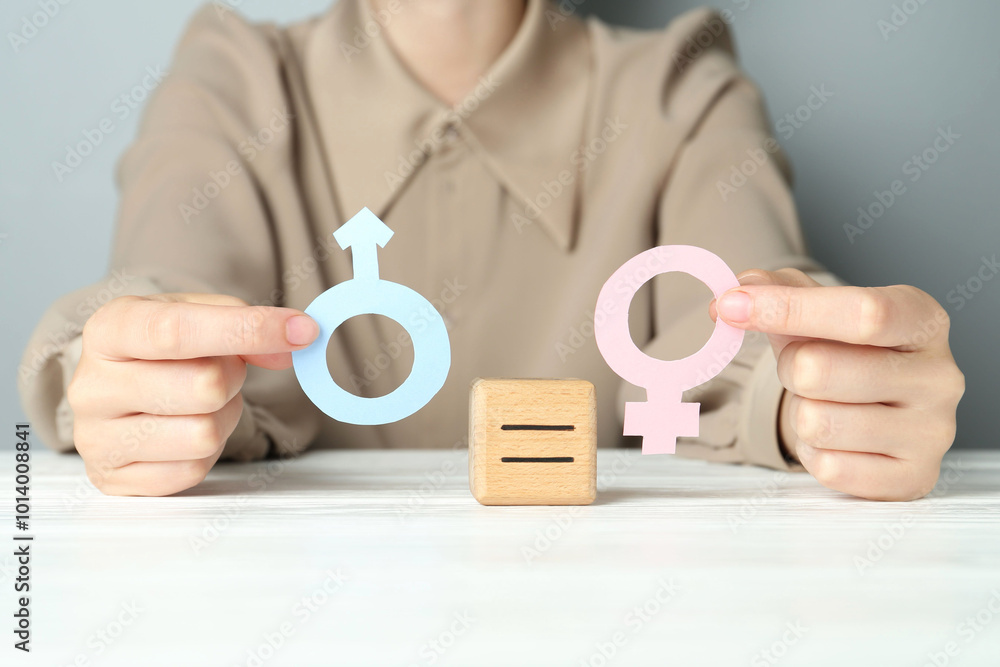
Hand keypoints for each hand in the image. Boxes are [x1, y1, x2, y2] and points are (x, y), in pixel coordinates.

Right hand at [67, 294, 318, 495]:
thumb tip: (293, 345)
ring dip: (222, 417)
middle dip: (232, 378)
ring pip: (204, 435)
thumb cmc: (162, 349)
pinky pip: (192, 471)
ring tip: (201, 404)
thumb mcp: (196, 314)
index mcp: (109, 330)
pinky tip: (186, 432)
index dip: (246, 330)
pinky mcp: (113, 479)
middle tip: (221, 372)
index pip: (177, 331)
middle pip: (203, 387)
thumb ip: (245, 321)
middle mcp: (92, 386)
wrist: (118, 389)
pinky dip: (206, 452)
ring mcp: (96, 438)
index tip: (301, 330)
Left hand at [712, 269, 964, 500]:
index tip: (731, 305)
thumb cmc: (850, 355)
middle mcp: (940, 375)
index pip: (862, 312)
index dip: (789, 307)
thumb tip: (737, 291)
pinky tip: (838, 440)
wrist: (884, 416)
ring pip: (816, 422)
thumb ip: (779, 290)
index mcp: (922, 321)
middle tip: (802, 368)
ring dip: (802, 414)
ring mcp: (932, 432)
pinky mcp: (911, 478)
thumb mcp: (820, 313)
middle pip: (819, 369)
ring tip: (826, 405)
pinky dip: (814, 453)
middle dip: (789, 368)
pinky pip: (828, 467)